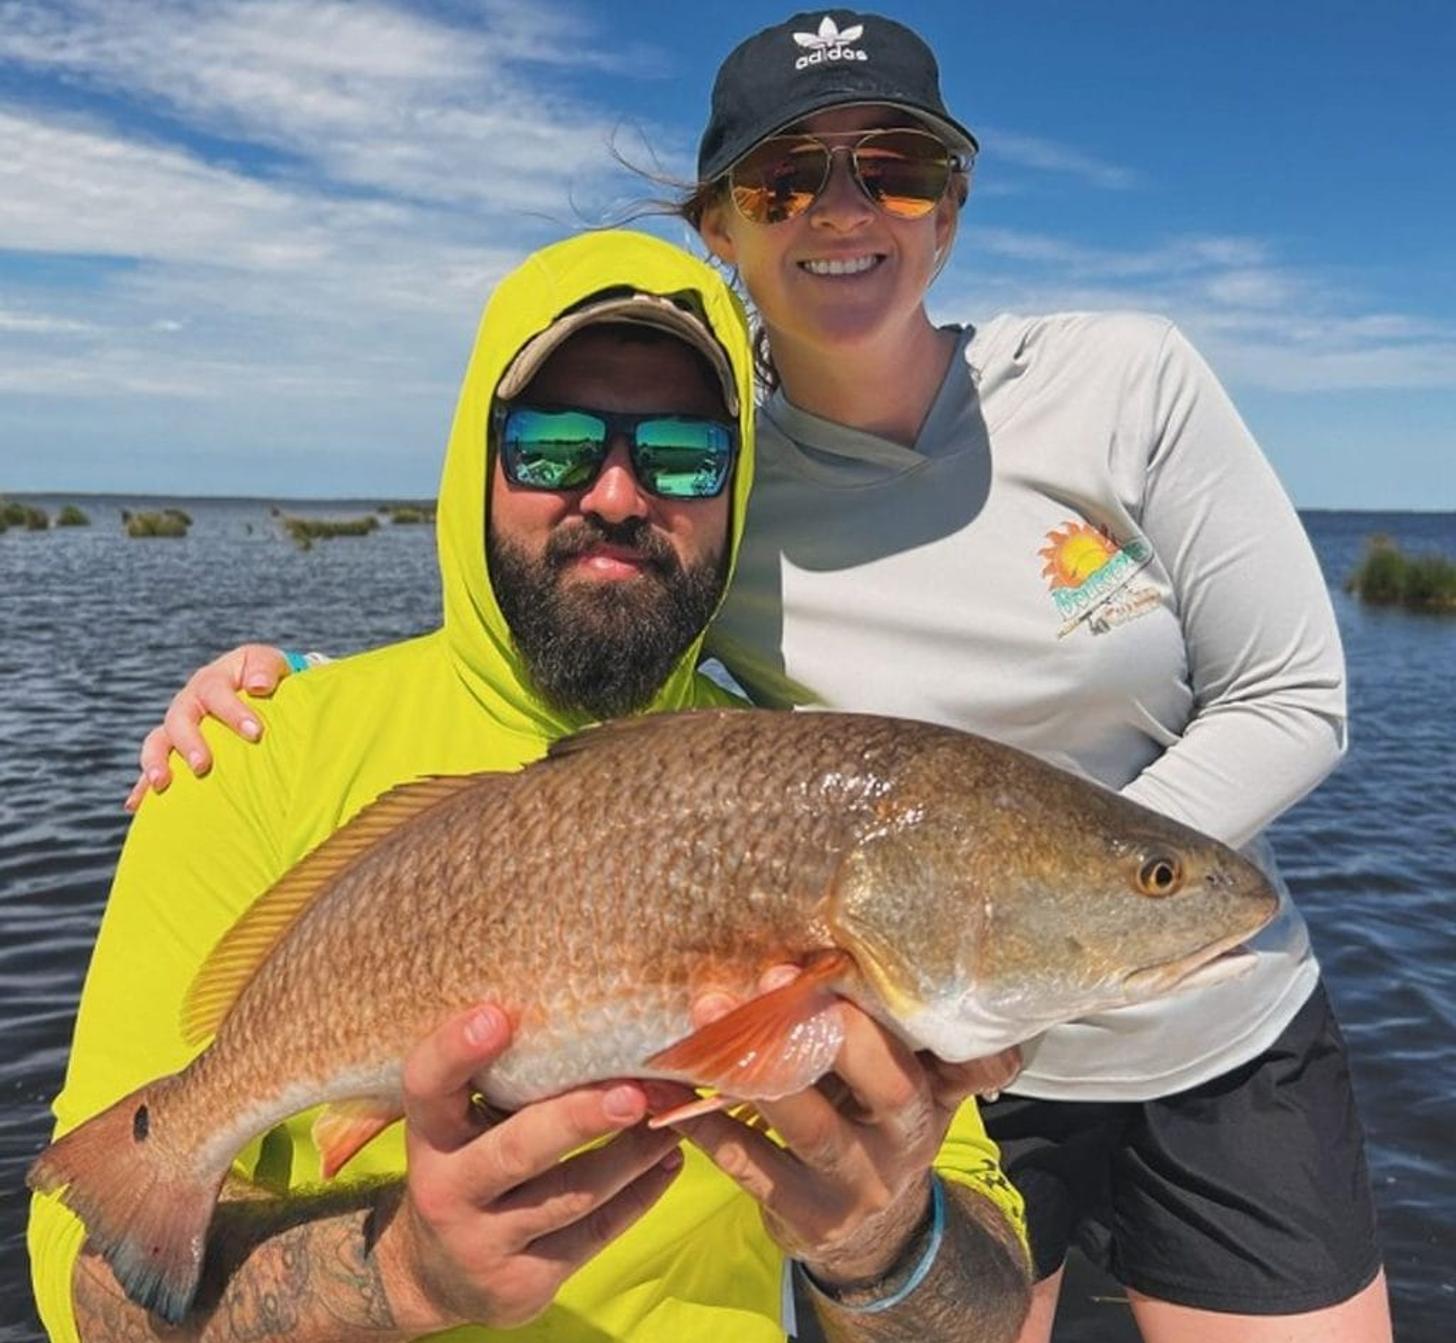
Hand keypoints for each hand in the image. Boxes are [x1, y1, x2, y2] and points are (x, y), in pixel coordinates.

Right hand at [124, 644, 288, 810]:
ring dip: (156, 762)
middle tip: (203, 765)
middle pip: (179, 720)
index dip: (233, 712)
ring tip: (162, 783)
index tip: (256, 733)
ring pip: (157, 741)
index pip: (216, 693)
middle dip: (189, 743)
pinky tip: (136, 805)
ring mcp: (177, 726)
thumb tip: (260, 686)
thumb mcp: (267, 663)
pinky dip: (143, 786)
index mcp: (211, 681)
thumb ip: (266, 668)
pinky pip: (154, 767)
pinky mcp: (172, 748)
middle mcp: (188, 703)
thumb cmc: (263, 676)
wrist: (252, 685)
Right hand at [376, 1004, 685, 1331]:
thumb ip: (502, 1078)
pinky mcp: (523, 1284)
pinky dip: (639, 1194)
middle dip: (579, 1118)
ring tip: (674, 1114)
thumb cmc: (466, 1161)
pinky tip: (668, 1159)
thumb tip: (591, 1007)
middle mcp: (446, 1190)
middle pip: (518, 1149)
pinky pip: (593, 1234)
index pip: (428, 1086)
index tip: (496, 1015)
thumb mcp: (461, 1122)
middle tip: (633, 1091)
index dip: (455, 1051)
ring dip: (632, 1153)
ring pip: (571, 1195)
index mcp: (429, 1135)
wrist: (435, 1272)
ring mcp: (483, 1243)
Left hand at [680, 970, 1020, 1285]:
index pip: (947, 1055)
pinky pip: (751, 1164)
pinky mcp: (808, 1217)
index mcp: (933, 1095)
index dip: (895, 1012)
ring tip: (709, 1013)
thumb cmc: (879, 1124)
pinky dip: (707, 1122)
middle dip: (826, 1026)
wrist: (875, 1233)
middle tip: (769, 979)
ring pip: (812, 1126)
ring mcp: (858, 1185)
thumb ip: (912, 1035)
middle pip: (883, 1083)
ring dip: (756, 1068)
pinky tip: (671, 1088)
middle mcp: (906, 1142)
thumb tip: (878, 956)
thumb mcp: (917, 1087)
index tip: (835, 965)